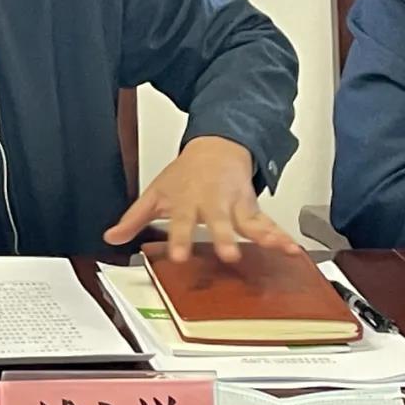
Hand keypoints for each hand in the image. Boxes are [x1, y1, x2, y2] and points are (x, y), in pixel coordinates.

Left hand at [103, 136, 300, 262]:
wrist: (216, 146)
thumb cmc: (184, 174)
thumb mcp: (155, 193)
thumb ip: (135, 218)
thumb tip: (111, 237)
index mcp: (187, 201)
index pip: (181, 222)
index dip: (179, 239)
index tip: (178, 257)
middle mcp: (213, 202)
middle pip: (220, 221)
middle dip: (225, 237)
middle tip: (229, 254)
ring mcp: (236, 205)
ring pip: (250, 221)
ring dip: (263, 236)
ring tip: (277, 248)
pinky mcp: (254, 208)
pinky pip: (270, 223)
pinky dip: (282, 236)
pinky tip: (293, 250)